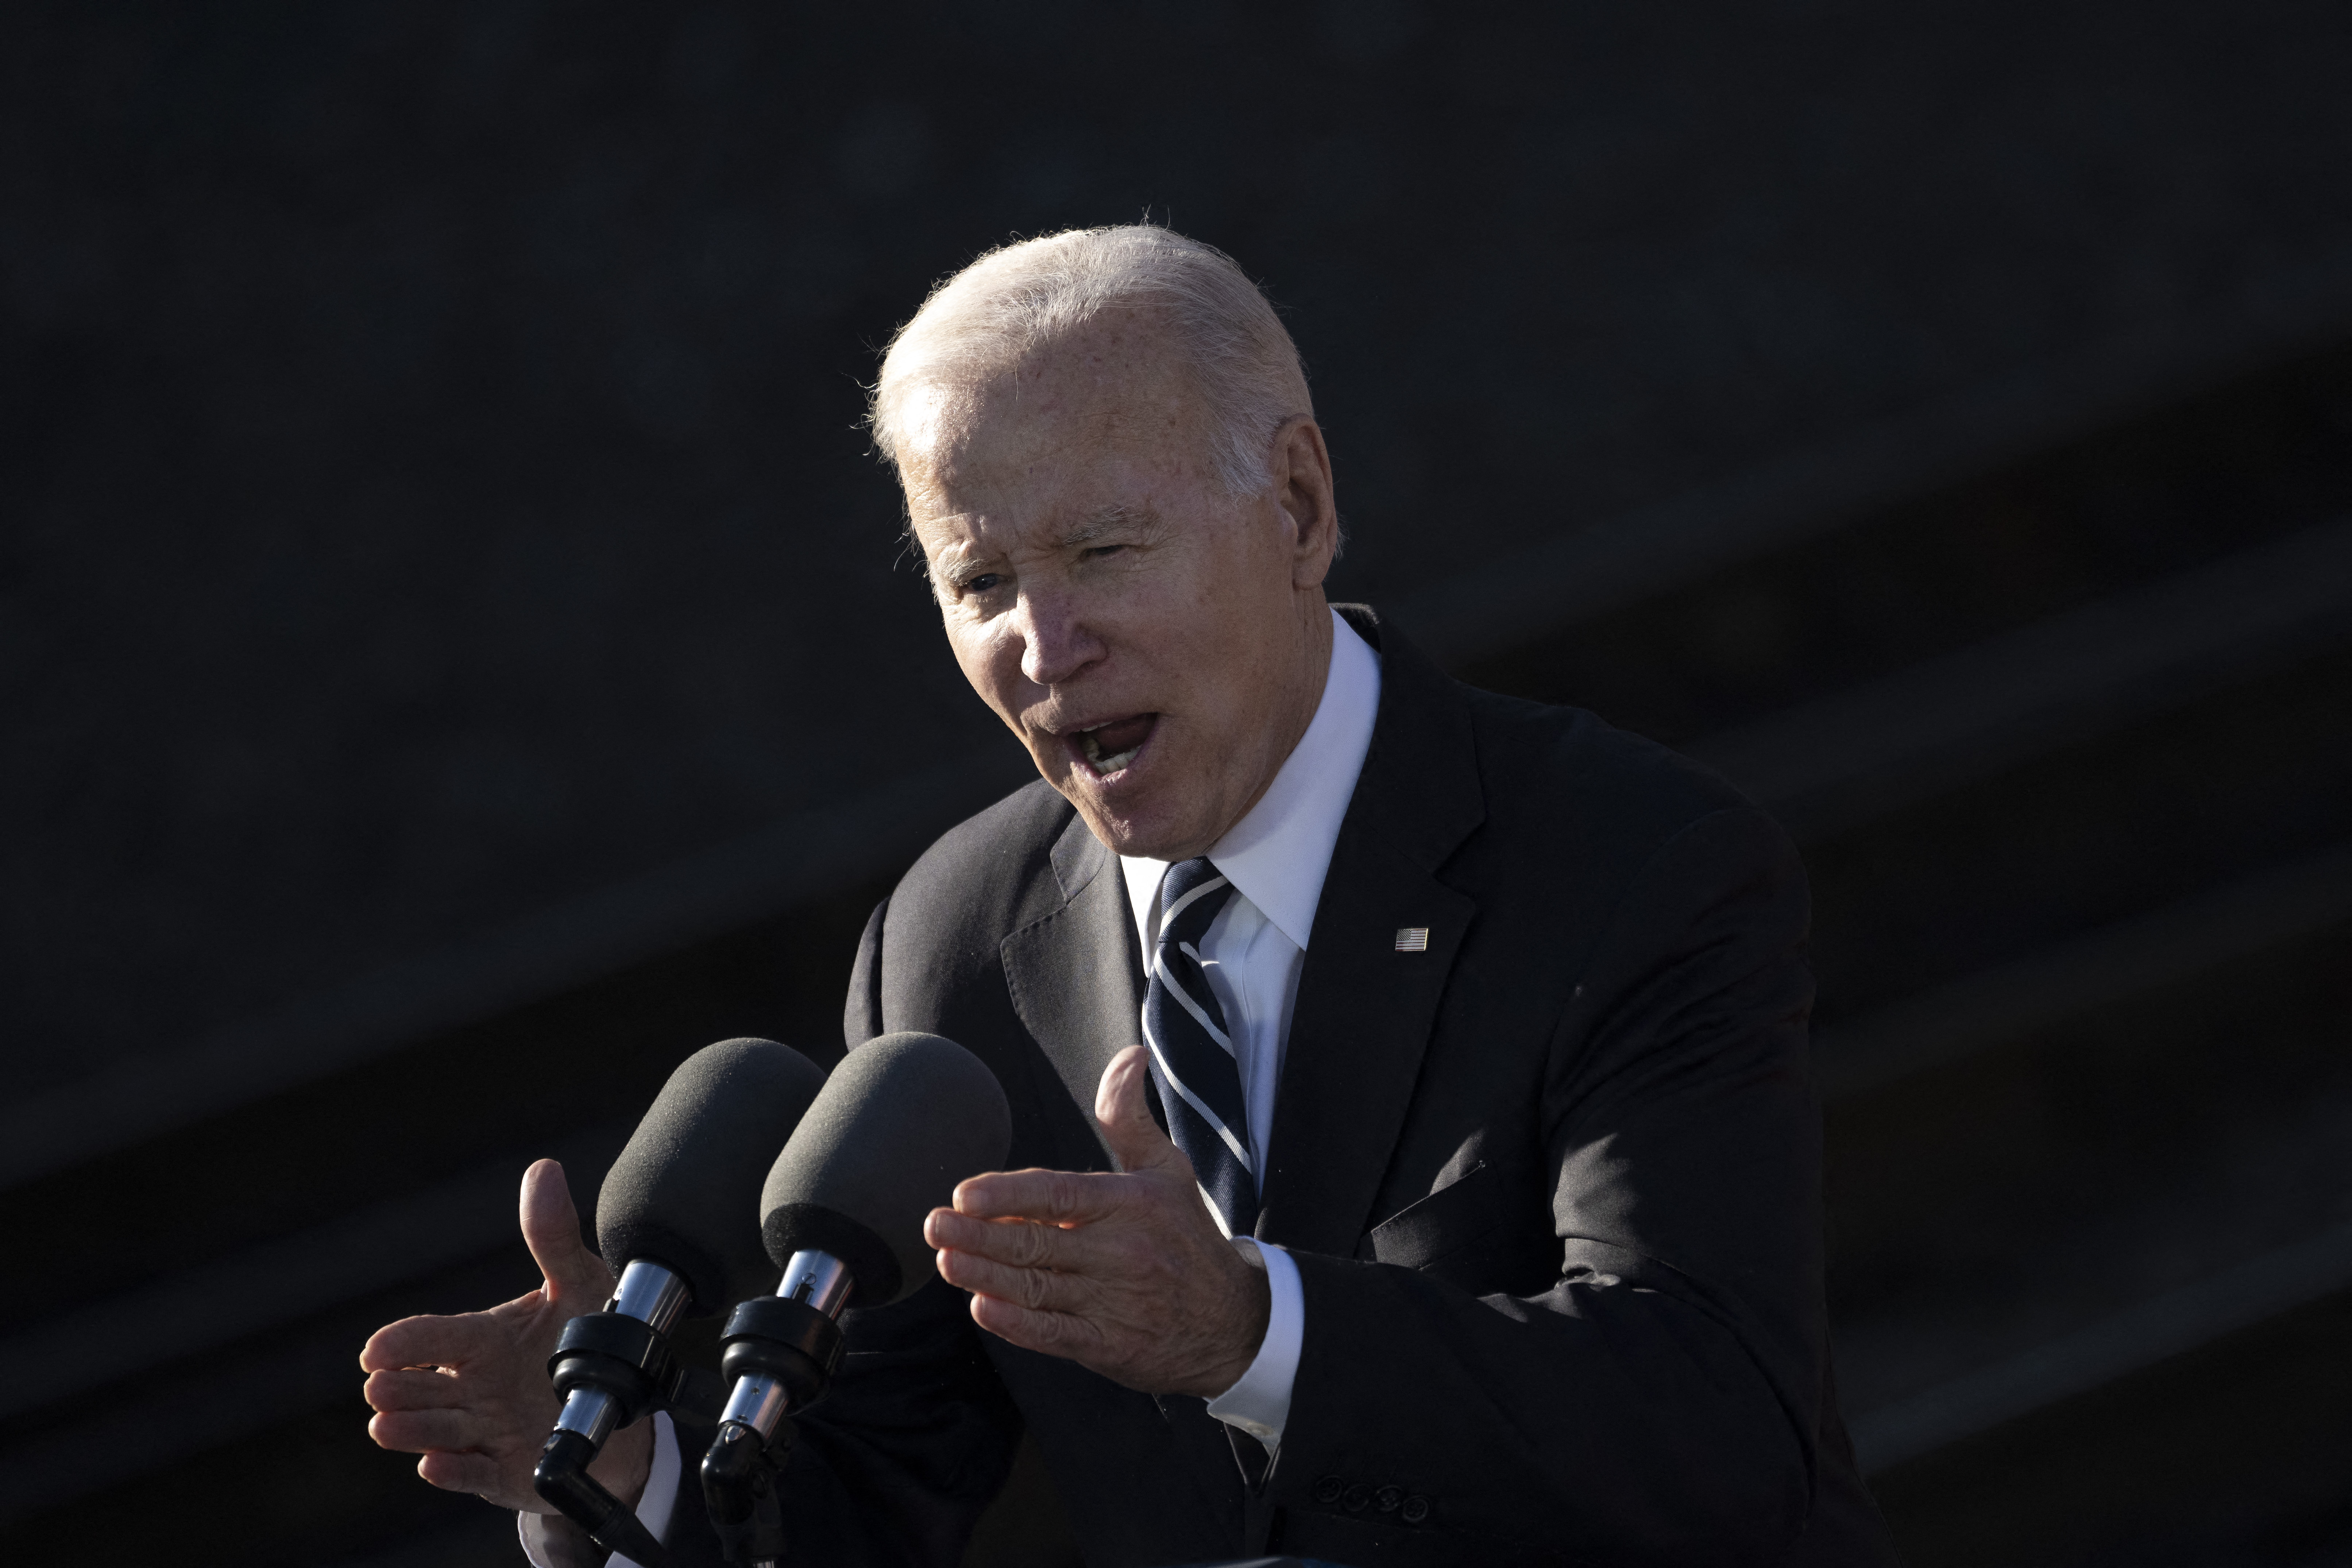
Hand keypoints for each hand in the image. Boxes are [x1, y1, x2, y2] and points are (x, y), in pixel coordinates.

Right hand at [360, 1159, 652, 1512]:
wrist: (622, 1404)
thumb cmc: (589, 1338)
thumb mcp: (580, 1284)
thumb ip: (554, 1235)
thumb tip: (543, 1169)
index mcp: (483, 1341)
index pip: (434, 1338)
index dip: (405, 1343)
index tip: (375, 1349)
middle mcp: (474, 1387)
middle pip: (423, 1390)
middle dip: (399, 1390)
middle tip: (380, 1388)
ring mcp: (485, 1432)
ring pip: (437, 1432)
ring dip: (413, 1430)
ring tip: (387, 1426)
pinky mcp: (503, 1472)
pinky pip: (473, 1476)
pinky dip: (453, 1473)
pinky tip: (435, 1466)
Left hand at [924, 1045, 1271, 1397]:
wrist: (1234, 1322)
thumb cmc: (1187, 1235)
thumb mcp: (1167, 1170)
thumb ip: (1130, 1117)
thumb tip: (1130, 1056)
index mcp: (1130, 1203)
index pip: (1060, 1194)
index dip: (1009, 1194)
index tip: (964, 1193)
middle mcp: (1122, 1252)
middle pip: (1037, 1243)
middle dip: (979, 1236)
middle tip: (933, 1226)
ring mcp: (1116, 1302)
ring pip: (1037, 1288)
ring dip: (985, 1276)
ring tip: (945, 1261)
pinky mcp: (1110, 1345)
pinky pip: (1056, 1334)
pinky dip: (1017, 1325)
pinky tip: (983, 1309)